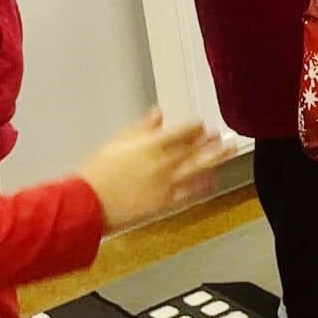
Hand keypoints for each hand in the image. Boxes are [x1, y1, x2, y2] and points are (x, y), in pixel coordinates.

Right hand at [79, 110, 229, 231]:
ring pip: (198, 168)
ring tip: (229, 150)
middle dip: (211, 141)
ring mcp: (167, 183)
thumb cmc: (97, 172)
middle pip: (195, 149)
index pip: (182, 131)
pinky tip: (213, 179)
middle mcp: (163, 163)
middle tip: (223, 135)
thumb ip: (142, 128)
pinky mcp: (165, 202)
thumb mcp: (117, 143)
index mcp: (151, 146)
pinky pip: (190, 192)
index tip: (201, 124)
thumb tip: (159, 113)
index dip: (195, 127)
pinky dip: (203, 184)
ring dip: (216, 158)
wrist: (87, 204)